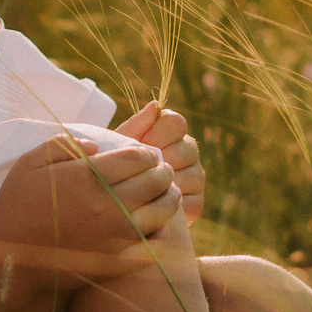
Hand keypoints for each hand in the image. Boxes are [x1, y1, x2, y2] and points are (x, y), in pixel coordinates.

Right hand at [0, 131, 180, 288]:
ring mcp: (114, 236)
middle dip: (163, 172)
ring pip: (161, 212)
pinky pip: (153, 246)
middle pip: (154, 182)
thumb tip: (96, 146)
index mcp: (88, 177)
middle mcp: (106, 205)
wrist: (9, 259)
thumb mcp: (29, 164)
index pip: (137, 158)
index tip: (149, 155)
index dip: (148, 153)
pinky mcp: (117, 262)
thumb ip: (61, 145)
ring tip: (170, 194)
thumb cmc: (16, 207)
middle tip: (164, 171)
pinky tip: (159, 227)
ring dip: (170, 199)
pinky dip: (162, 234)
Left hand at [116, 100, 204, 224]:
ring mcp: (196, 177)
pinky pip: (192, 201)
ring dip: (167, 184)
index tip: (141, 144)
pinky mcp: (196, 203)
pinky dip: (172, 205)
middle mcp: (188, 152)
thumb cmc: (116, 168)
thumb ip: (136, 126)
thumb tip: (155, 106)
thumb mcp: (120, 146)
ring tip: (146, 189)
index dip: (157, 133)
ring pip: (193, 175)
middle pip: (186, 149)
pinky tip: (154, 205)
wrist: (114, 202)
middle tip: (140, 171)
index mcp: (171, 132)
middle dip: (161, 160)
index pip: (177, 123)